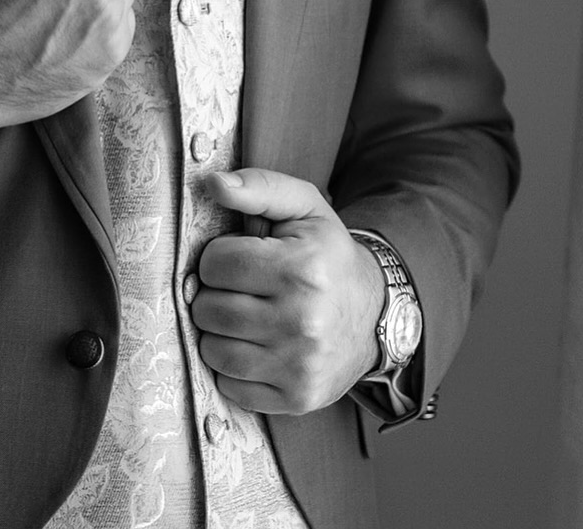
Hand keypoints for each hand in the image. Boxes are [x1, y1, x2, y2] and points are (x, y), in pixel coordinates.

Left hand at [192, 168, 384, 414]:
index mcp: (301, 268)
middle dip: (215, 294)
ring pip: (213, 351)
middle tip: (240, 289)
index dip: (219, 257)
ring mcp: (300, 366)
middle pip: (209, 309)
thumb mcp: (303, 207)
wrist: (374, 313)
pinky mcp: (296, 398)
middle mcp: (302, 321)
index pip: (214, 264)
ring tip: (245, 315)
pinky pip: (230, 386)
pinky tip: (255, 346)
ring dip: (219, 332)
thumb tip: (213, 184)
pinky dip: (233, 368)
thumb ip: (258, 187)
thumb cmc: (327, 255)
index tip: (240, 258)